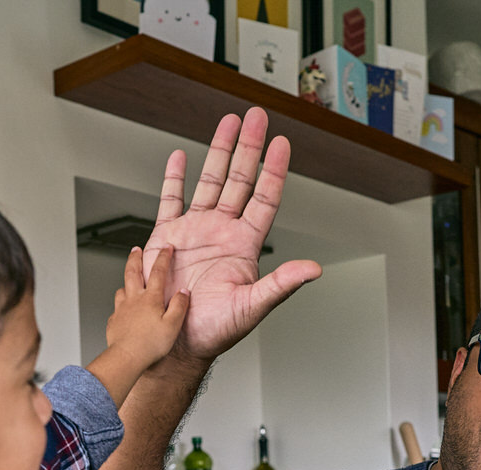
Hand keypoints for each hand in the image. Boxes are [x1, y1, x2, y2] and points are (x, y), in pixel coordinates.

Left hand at [106, 245, 190, 368]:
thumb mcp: (173, 325)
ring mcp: (121, 309)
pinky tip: (124, 313)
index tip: (167, 247)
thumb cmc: (150, 345)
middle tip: (136, 250)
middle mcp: (133, 300)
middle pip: (132, 272)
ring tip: (129, 284)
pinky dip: (121, 306)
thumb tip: (183, 292)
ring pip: (121, 290)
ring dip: (126, 283)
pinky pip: (116, 309)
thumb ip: (179, 306)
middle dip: (135, 258)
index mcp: (150, 299)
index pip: (158, 271)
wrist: (127, 358)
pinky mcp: (114, 322)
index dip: (163, 257)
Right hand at [144, 108, 321, 362]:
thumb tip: (312, 269)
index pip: (264, 199)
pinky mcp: (168, 237)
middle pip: (239, 180)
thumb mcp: (252, 307)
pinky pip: (171, 200)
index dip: (274, 171)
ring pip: (209, 182)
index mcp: (245, 245)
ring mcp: (196, 231)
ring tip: (227, 122)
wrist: (175, 342)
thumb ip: (280, 285)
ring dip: (218, 151)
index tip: (282, 144)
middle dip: (248, 147)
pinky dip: (174, 178)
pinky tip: (180, 157)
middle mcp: (223, 232)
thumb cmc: (215, 331)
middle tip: (256, 116)